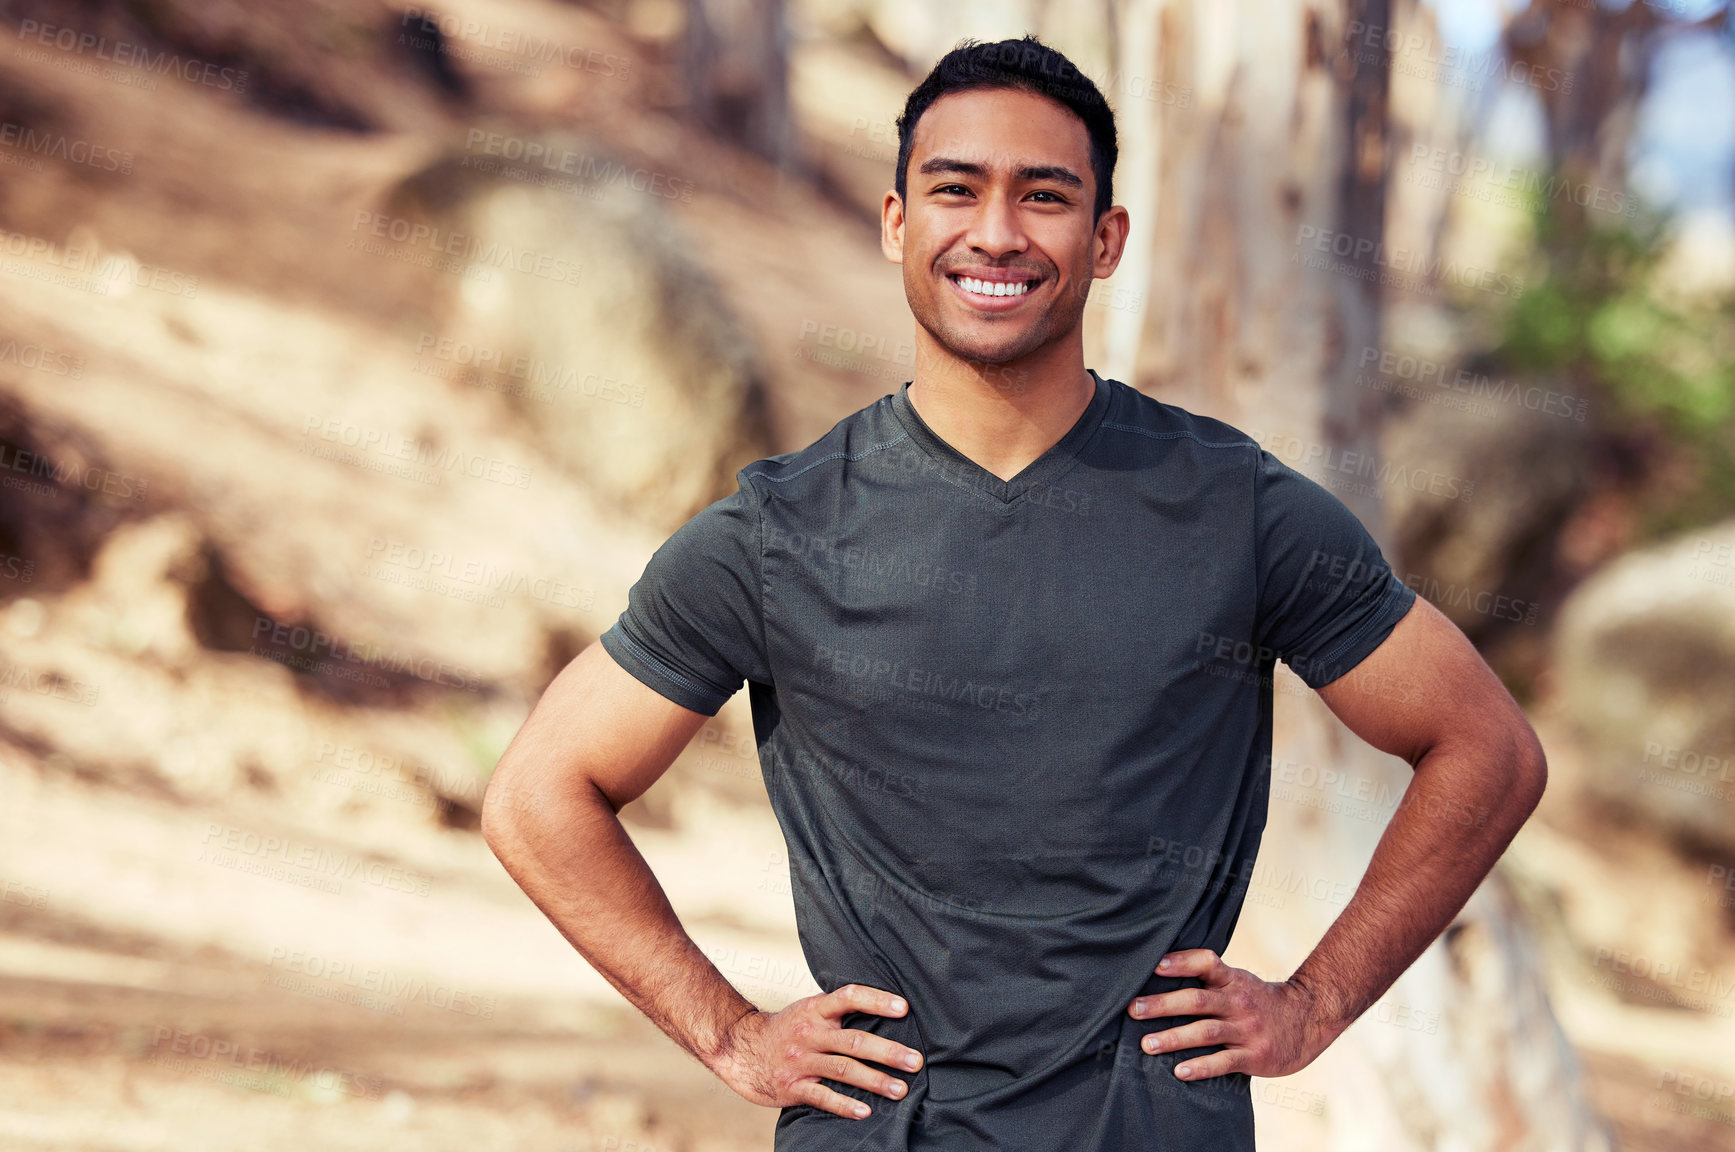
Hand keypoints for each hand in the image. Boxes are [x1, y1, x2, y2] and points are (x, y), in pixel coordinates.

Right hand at [705, 984, 924, 1119]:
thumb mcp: (809, 1010)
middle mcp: (809, 1033)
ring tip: (901, 1090)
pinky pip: (823, 1096)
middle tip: (916, 1061)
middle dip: (888, 1052)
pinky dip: (845, 1105)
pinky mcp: (793, 1086)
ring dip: (875, 1081)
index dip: (877, 1001)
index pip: (849, 997)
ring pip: (843, 1070)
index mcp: (815, 1009)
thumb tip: (886, 1009)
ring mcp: (800, 1060)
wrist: (742, 1048)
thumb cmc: (788, 1029)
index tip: (904, 1008)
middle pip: (854, 1041)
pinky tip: (866, 1111)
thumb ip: (839, 1011)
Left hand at [1126, 948, 1339, 1080]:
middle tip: (1133, 1010)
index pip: (1207, 963)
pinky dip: (1201, 1066)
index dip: (1181, 962)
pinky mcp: (1254, 1056)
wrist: (1307, 1020)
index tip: (1154, 965)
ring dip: (1174, 1038)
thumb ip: (1208, 978)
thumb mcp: (1238, 980)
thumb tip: (1159, 972)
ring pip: (1206, 1032)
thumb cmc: (1258, 1000)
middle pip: (1197, 1000)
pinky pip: (1224, 1062)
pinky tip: (1180, 1071)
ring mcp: (1247, 1029)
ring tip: (1146, 1044)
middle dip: (1163, 1005)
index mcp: (1232, 980)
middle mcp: (1238, 1002)